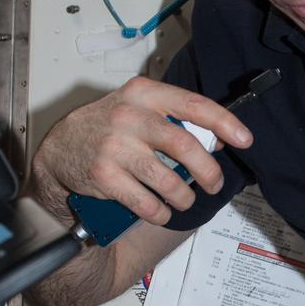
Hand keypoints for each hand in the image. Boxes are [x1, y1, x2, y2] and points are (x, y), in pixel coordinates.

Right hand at [29, 76, 252, 224]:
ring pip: (168, 180)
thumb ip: (172, 118)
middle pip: (185, 145)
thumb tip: (215, 140)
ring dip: (184, 197)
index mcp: (144, 93)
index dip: (224, 123)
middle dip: (208, 171)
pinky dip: (160, 212)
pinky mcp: (103, 176)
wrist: (60, 149)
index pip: (194, 104)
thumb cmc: (107, 128)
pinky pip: (146, 202)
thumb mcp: (138, 109)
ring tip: (184, 200)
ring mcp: (114, 146)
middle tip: (213, 183)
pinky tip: (162, 211)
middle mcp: (129, 116)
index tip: (244, 140)